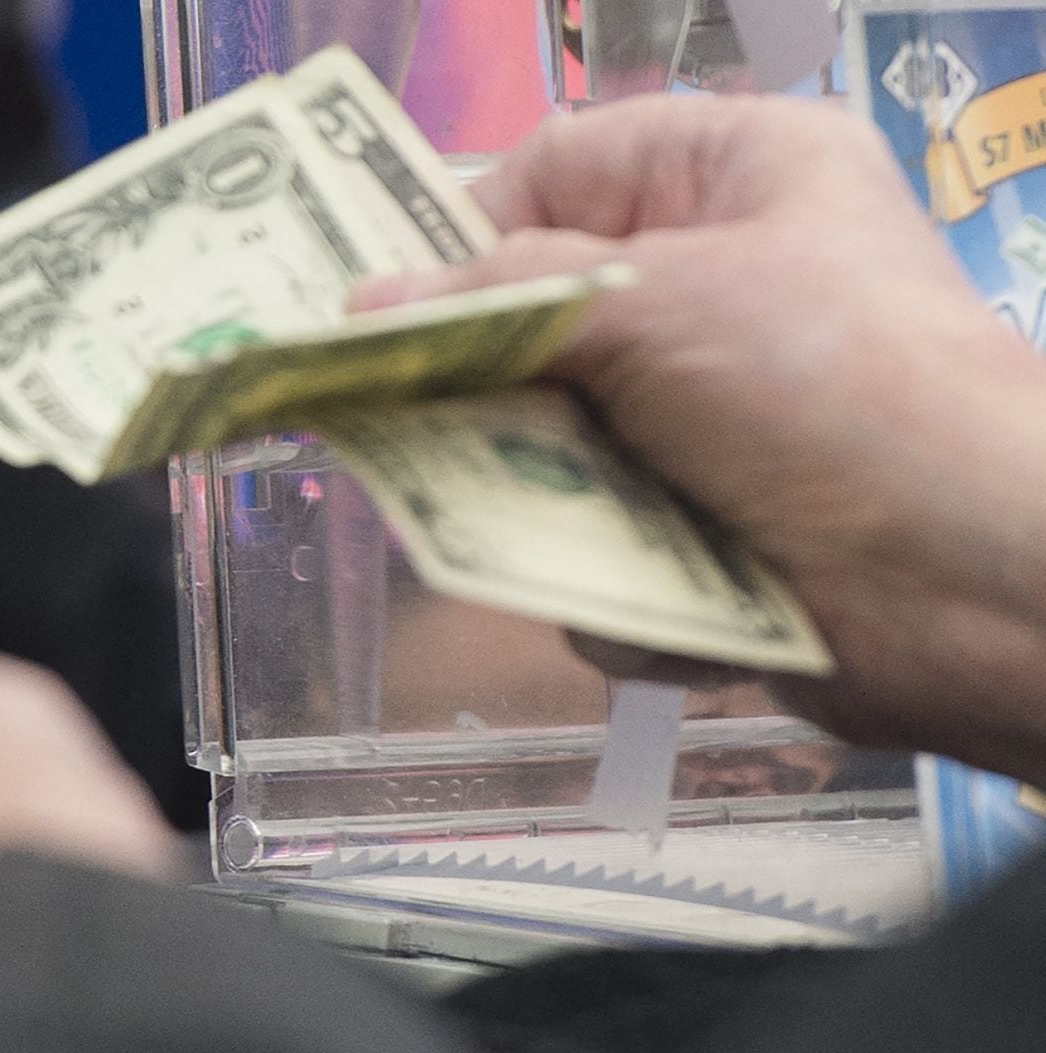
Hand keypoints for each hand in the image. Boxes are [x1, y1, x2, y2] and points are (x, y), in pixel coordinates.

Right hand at [357, 97, 1045, 784]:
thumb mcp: (658, 307)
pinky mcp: (702, 530)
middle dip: (483, 393)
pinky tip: (665, 596)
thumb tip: (364, 308)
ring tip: (584, 522)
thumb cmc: (844, 394)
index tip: (369, 306)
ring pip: (542, 451)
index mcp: (736, 178)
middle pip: (530, 326)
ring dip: (550, 503)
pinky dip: (607, 582)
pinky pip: (588, 547)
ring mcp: (708, 420)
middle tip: (404, 426)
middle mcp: (718, 290)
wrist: (969, 584)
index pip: (552, 175)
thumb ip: (497, 303)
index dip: (457, 237)